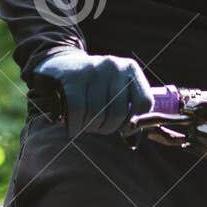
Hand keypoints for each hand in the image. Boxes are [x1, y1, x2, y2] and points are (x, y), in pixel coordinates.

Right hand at [31, 48, 154, 137]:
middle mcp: (114, 66)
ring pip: (97, 114)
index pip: (144, 102)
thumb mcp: (116, 89)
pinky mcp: (73, 78)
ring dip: (90, 128)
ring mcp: (93, 70)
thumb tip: (133, 142)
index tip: (123, 128)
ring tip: (86, 126)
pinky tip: (73, 128)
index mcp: (130, 68)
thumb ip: (129, 110)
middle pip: (119, 112)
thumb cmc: (95, 86)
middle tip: (99, 128)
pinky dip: (76, 126)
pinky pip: (78, 111)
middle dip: (108, 128)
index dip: (135, 122)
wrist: (62, 64)